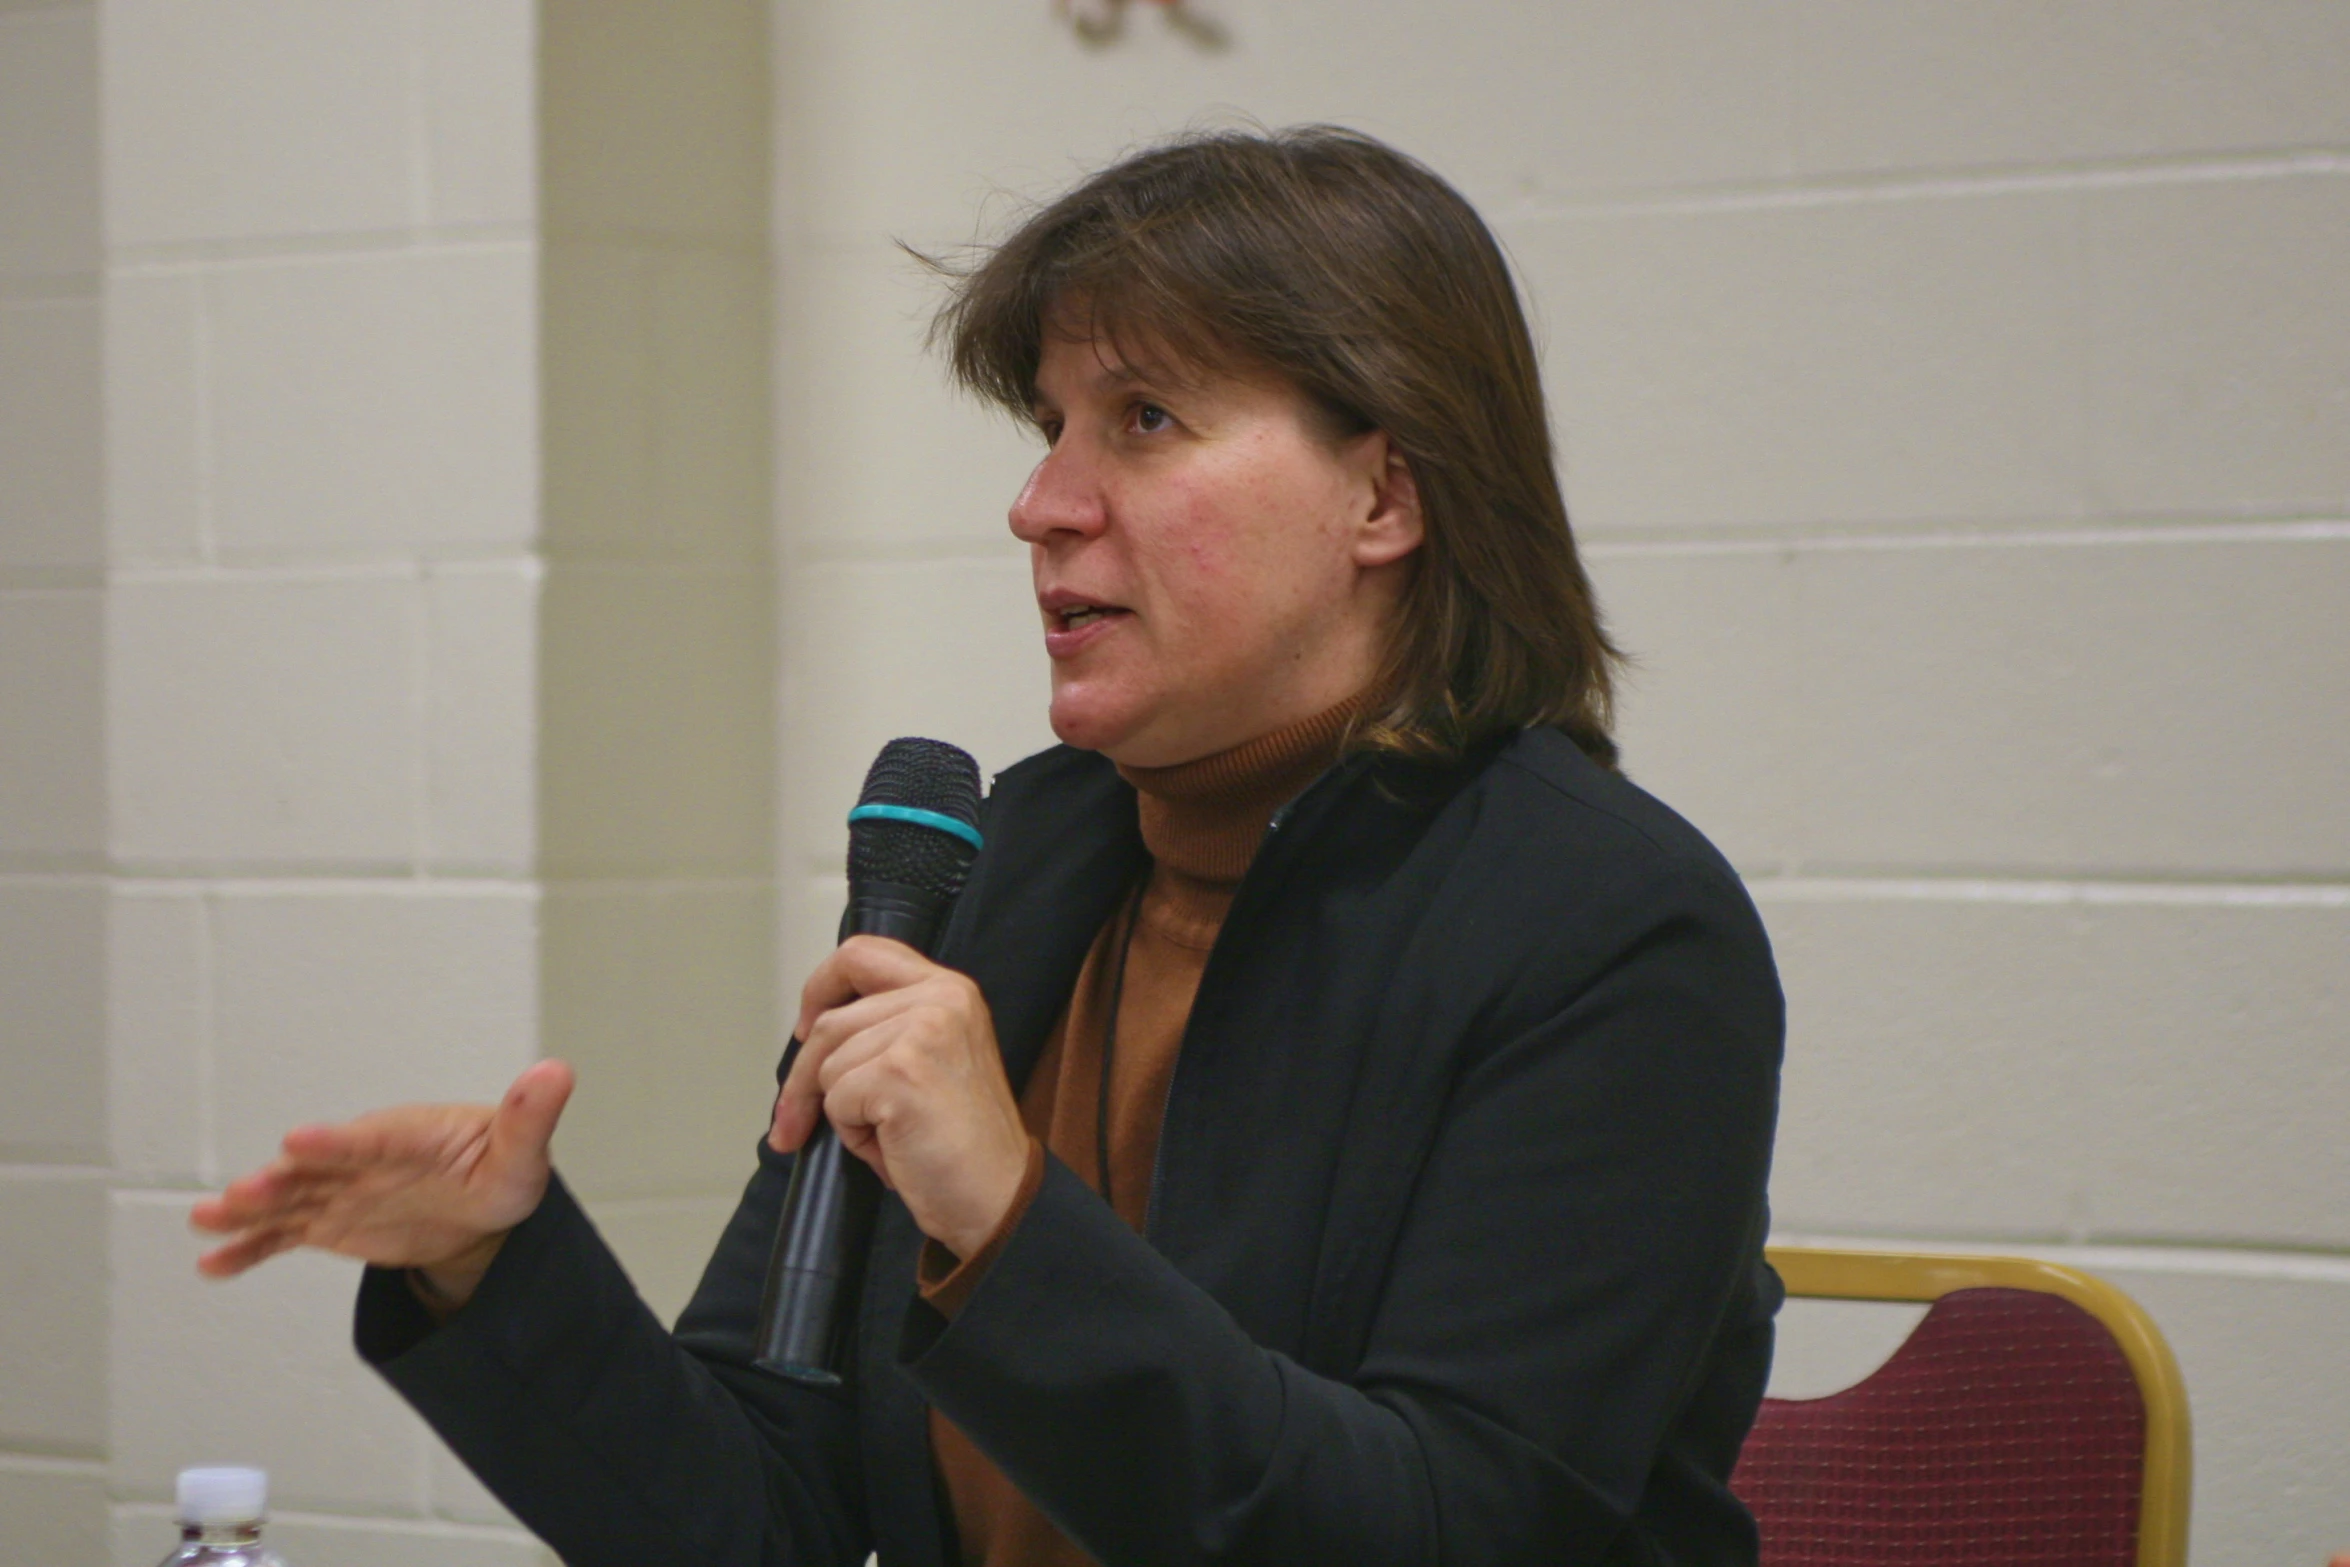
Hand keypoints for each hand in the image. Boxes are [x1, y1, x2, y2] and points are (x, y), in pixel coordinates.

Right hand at [190, 1059, 574, 1309]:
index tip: (298, 1139)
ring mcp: (342, 1189)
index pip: (373, 1138)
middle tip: (243, 1192)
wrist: (480, 1208)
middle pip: (318, 1169)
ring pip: (289, 1199)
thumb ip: (530, 1119)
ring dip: (249, 1210)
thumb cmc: (502, 1168)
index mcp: (410, 1134)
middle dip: (281, 1179)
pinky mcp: (328, 1221)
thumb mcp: (521, 1153)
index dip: (337, 1142)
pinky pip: (283, 1235)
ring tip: (205, 1221)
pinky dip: (250, 1248)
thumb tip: (557, 1073)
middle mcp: (365, 1157)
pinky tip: (212, 1263)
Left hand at [772, 937, 1029, 1257]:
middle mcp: (942, 999)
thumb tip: (810, 1035)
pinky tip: (894, 1144)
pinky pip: (837, 1099)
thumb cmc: (963, 1142)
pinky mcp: (901, 1072)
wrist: (999, 1195)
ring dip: (842, 1112)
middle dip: (803, 1080)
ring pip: (829, 1064)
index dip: (820, 988)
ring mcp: (923, 1032)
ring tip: (889, 1134)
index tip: (806, 1028)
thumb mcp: (933, 1059)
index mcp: (951, 990)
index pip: (862, 954)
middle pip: (830, 1022)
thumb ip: (888, 1029)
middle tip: (794, 1122)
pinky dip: (853, 1134)